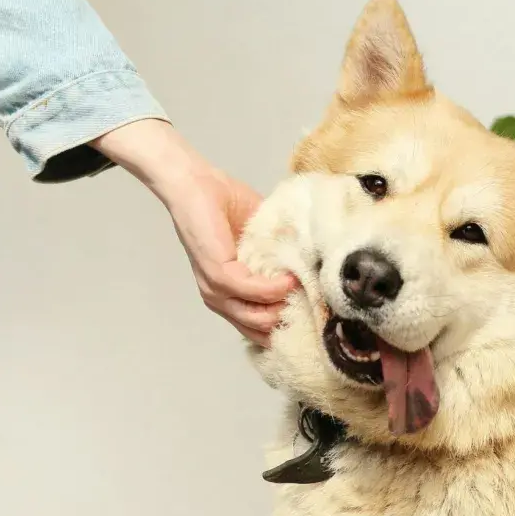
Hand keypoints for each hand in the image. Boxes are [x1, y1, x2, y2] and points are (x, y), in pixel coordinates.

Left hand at [90, 119, 296, 344]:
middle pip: (260, 331)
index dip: (287, 327)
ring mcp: (216, 289)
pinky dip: (274, 288)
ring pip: (257, 319)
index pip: (259, 328)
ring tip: (306, 290)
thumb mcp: (261, 236)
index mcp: (230, 293)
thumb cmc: (226, 204)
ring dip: (285, 306)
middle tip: (317, 308)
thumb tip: (313, 263)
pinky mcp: (217, 274)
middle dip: (290, 324)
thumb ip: (280, 253)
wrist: (197, 184)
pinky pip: (252, 291)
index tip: (315, 317)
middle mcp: (221, 299)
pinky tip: (290, 278)